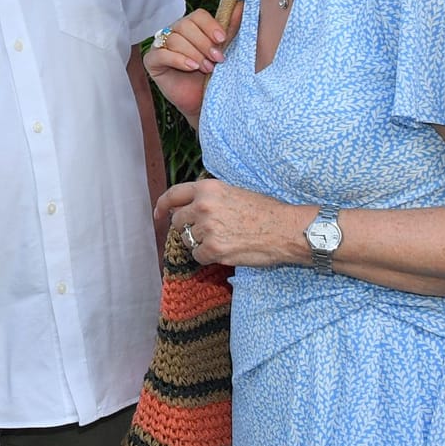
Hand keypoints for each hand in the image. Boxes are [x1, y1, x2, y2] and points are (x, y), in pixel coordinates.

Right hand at [143, 4, 241, 123]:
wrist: (204, 102)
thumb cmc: (214, 77)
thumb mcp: (224, 51)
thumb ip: (230, 28)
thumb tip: (241, 4)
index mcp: (193, 28)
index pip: (197, 15)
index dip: (210, 26)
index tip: (222, 40)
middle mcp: (175, 33)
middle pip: (185, 25)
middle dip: (203, 43)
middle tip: (217, 59)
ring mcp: (162, 46)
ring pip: (174, 39)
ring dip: (194, 53)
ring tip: (206, 68)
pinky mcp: (152, 61)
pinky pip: (161, 53)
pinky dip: (178, 59)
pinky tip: (191, 67)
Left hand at [156, 178, 299, 268]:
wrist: (286, 229)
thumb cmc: (265, 211)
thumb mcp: (233, 193)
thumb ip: (208, 198)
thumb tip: (185, 208)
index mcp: (208, 188)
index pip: (173, 195)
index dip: (162, 206)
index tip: (157, 214)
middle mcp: (203, 205)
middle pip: (178, 222)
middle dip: (189, 229)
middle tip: (208, 233)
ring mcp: (207, 227)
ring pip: (188, 240)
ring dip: (200, 244)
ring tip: (224, 240)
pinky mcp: (213, 248)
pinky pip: (198, 256)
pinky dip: (209, 257)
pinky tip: (227, 250)